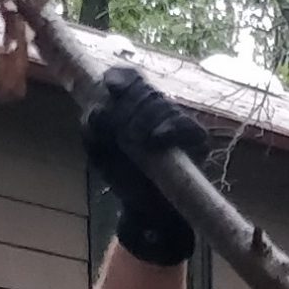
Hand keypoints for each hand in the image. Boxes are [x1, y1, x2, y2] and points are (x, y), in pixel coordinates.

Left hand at [82, 65, 209, 267]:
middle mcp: (156, 107)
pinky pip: (187, 126)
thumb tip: (99, 111)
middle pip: (144, 90)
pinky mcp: (196, 139)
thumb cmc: (125, 178)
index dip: (121, 77)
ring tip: (139, 144)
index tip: (111, 87)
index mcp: (131, 104)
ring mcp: (178, 121)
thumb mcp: (98, 153)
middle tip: (124, 136)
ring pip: (163, 104)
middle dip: (131, 109)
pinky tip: (158, 139)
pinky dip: (171, 129)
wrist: (150, 212)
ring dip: (147, 120)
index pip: (128, 76)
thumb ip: (92, 129)